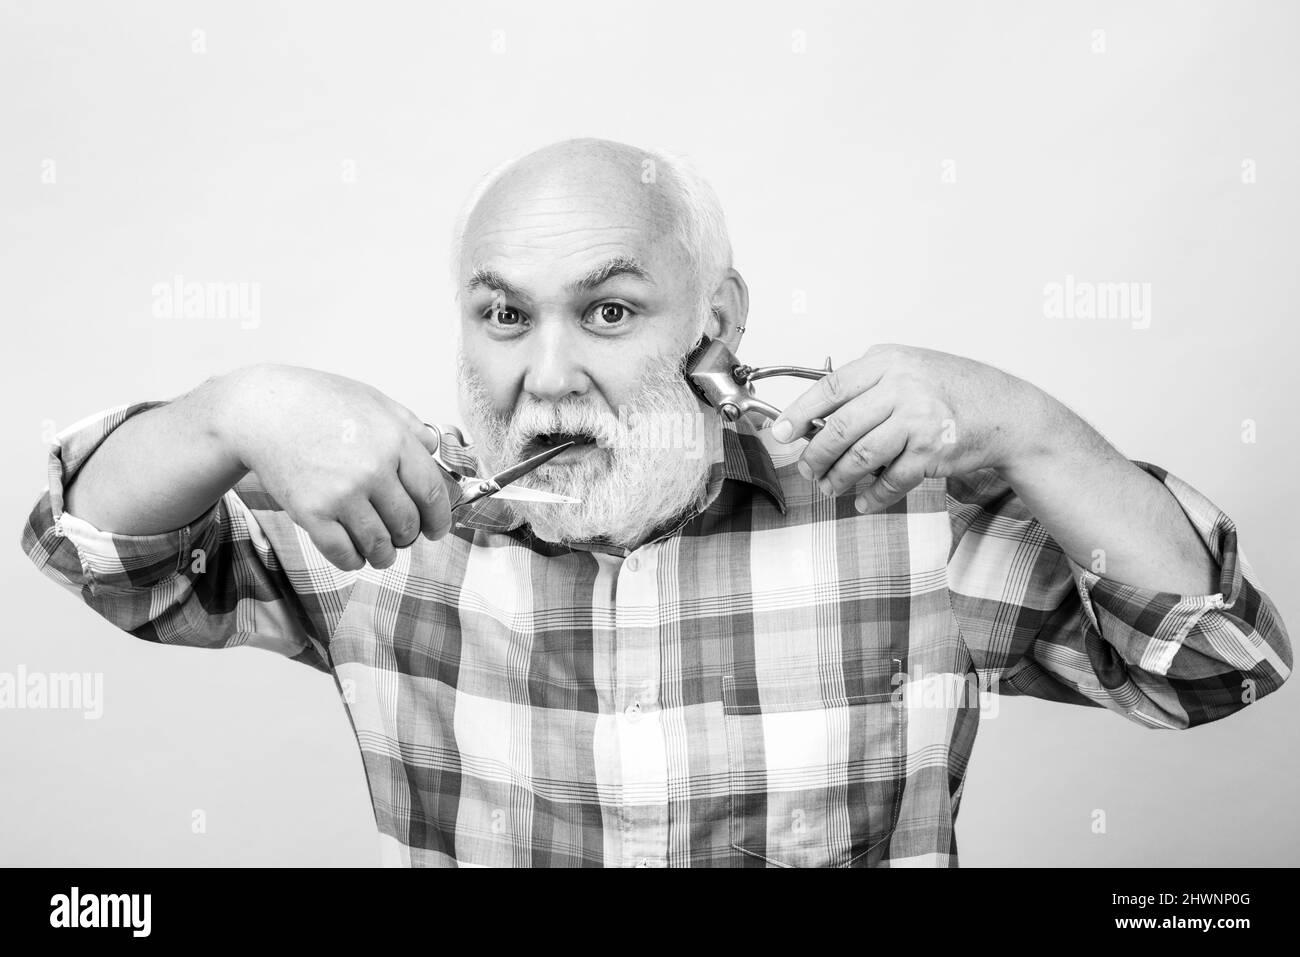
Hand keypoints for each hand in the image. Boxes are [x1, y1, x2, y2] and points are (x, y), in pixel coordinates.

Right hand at [215, 364, 453, 569]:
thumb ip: (408, 425)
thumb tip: (433, 448)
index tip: (437, 530)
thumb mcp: (373, 401)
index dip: (439, 519)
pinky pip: (343, 553)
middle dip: (409, 536)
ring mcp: (342, 494)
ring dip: (383, 555)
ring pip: (378, 544)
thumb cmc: (317, 402)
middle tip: (402, 537)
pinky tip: (355, 555)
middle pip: (407, 523)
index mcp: (394, 441)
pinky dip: (354, 560)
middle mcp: (373, 470)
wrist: (261, 410)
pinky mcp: (311, 513)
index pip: (431, 493)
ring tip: (381, 552)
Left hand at [771, 344, 1041, 511]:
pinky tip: (863, 500)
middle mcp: (902, 386)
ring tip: (829, 486)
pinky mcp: (931, 451)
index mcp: (888, 361)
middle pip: (839, 426)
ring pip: (860, 456)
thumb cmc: (953, 390)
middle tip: (806, 468)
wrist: (1007, 412)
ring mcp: (918, 419)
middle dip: (814, 454)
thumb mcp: (909, 369)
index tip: (780, 432)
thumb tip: (816, 418)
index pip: (830, 387)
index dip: (799, 412)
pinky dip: (873, 495)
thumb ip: (868, 386)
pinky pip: (890, 480)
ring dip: (838, 477)